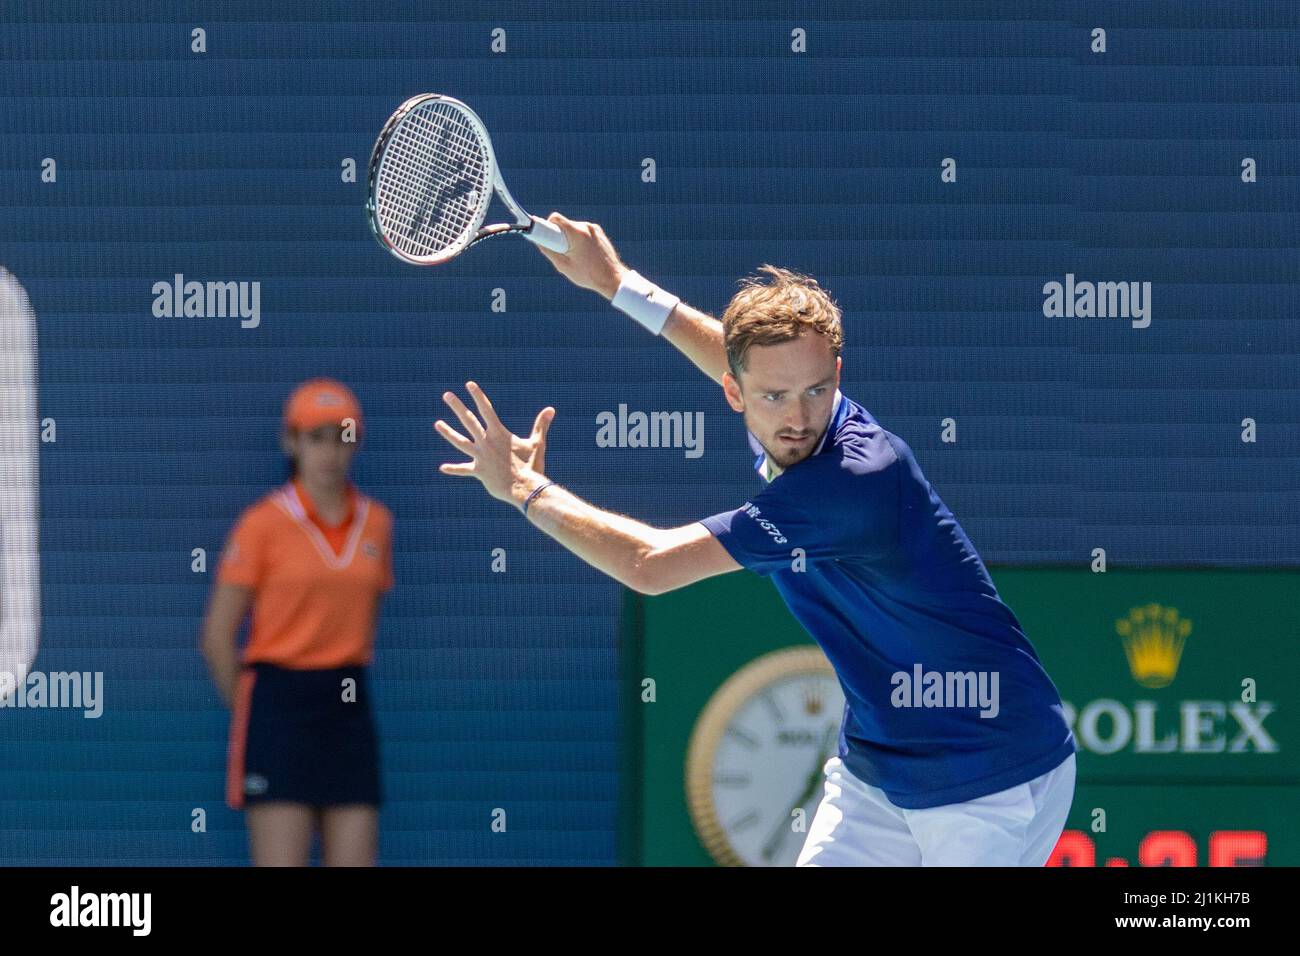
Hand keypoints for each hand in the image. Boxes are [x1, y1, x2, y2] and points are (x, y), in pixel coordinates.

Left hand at [435, 382, 554, 507]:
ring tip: (437, 424)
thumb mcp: (537, 443)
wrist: (524, 487)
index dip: (478, 396)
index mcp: (499, 433)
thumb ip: (541, 425)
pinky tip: (443, 467)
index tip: (469, 384)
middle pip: (469, 420)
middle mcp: (486, 442)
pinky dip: (454, 469)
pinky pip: (464, 470)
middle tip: (446, 395)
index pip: (486, 409)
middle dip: (458, 407)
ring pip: (460, 442)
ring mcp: (480, 457)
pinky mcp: (479, 471)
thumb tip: (551, 409)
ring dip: (448, 432)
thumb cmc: (532, 465)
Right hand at [533, 212, 628, 300]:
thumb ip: (549, 251)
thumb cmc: (588, 274)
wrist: (612, 278)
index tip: (544, 235)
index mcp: (577, 233)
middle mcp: (586, 227)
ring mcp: (595, 229)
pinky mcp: (600, 232)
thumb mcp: (563, 265)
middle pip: (565, 224)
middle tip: (561, 251)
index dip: (547, 225)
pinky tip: (584, 254)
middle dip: (559, 236)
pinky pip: (584, 232)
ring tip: (575, 256)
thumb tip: (538, 241)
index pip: (556, 218)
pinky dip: (580, 240)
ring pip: (574, 228)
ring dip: (570, 239)